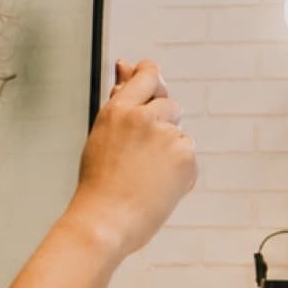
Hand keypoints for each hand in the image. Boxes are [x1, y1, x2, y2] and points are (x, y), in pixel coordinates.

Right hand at [64, 58, 197, 258]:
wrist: (104, 221)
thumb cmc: (98, 184)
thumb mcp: (102, 135)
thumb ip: (120, 100)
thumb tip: (126, 66)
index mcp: (118, 110)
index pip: (146, 76)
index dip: (152, 76)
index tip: (152, 75)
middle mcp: (143, 117)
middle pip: (170, 105)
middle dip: (164, 124)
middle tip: (144, 153)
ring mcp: (166, 136)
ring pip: (181, 134)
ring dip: (171, 150)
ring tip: (145, 176)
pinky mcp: (185, 157)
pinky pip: (189, 158)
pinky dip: (180, 172)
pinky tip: (157, 187)